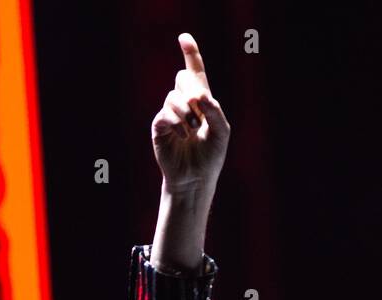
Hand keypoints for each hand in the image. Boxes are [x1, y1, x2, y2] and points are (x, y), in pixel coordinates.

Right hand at [151, 33, 229, 192]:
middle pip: (183, 78)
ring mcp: (170, 115)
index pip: (195, 72)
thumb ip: (215, 110)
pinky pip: (165, 113)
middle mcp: (184, 104)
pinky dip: (178, 123)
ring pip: (173, 96)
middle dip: (193, 92)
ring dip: (187, 112)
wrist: (196, 179)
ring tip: (193, 129)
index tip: (184, 38)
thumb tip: (199, 95)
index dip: (190, 54)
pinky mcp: (159, 127)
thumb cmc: (211, 156)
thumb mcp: (222, 131)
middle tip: (200, 112)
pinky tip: (185, 136)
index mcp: (202, 101)